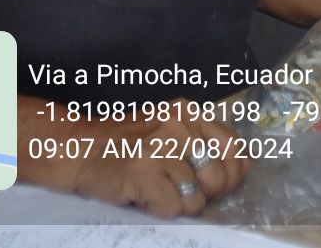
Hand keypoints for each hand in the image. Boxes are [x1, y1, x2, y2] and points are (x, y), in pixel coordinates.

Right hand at [73, 100, 248, 217]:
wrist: (81, 148)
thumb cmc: (127, 144)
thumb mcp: (169, 129)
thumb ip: (201, 142)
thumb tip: (240, 169)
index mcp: (188, 112)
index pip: (235, 148)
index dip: (231, 174)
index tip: (212, 182)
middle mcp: (178, 124)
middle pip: (219, 177)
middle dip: (203, 193)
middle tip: (176, 186)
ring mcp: (161, 147)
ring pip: (197, 198)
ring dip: (178, 202)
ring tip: (156, 186)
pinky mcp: (145, 171)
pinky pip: (174, 208)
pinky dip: (159, 208)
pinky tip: (143, 192)